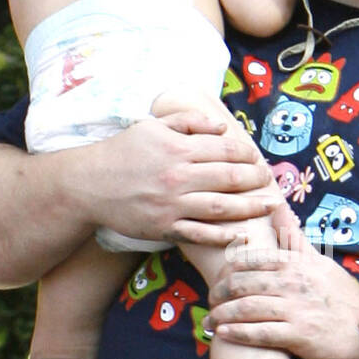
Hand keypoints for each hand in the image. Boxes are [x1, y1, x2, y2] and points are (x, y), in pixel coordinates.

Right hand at [68, 109, 279, 246]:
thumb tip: (222, 128)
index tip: (257, 158)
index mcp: (177, 149)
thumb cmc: (122, 151)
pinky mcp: (163, 227)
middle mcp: (178, 177)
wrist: (88, 184)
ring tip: (270, 206)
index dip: (247, 154)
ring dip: (250, 207)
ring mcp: (172, 205)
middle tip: (270, 181)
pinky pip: (199, 234)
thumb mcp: (152, 126)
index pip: (224, 149)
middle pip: (229, 178)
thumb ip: (188, 122)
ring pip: (221, 207)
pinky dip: (221, 235)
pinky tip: (240, 234)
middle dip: (255, 179)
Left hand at [204, 206, 358, 358]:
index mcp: (295, 263)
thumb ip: (293, 236)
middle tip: (209, 301)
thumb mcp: (319, 260)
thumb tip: (275, 204)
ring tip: (209, 322)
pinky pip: (260, 333)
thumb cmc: (341, 296)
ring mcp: (296, 309)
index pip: (249, 260)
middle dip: (219, 293)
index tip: (216, 278)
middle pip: (242, 284)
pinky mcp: (299, 335)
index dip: (227, 269)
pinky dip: (238, 333)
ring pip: (247, 308)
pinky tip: (223, 334)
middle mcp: (293, 282)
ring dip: (222, 315)